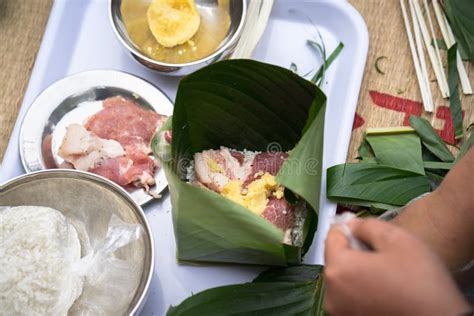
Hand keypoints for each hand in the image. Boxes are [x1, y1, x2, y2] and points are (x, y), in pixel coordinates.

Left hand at [324, 218, 470, 315]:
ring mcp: (339, 310)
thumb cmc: (420, 282)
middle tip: (380, 251)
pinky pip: (349, 296)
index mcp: (338, 269)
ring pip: (343, 278)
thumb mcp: (397, 240)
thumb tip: (353, 225)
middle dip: (353, 250)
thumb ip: (368, 226)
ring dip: (357, 270)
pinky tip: (383, 288)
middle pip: (336, 259)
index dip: (348, 227)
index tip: (362, 227)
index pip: (332, 236)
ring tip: (385, 271)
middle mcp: (331, 293)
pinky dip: (360, 288)